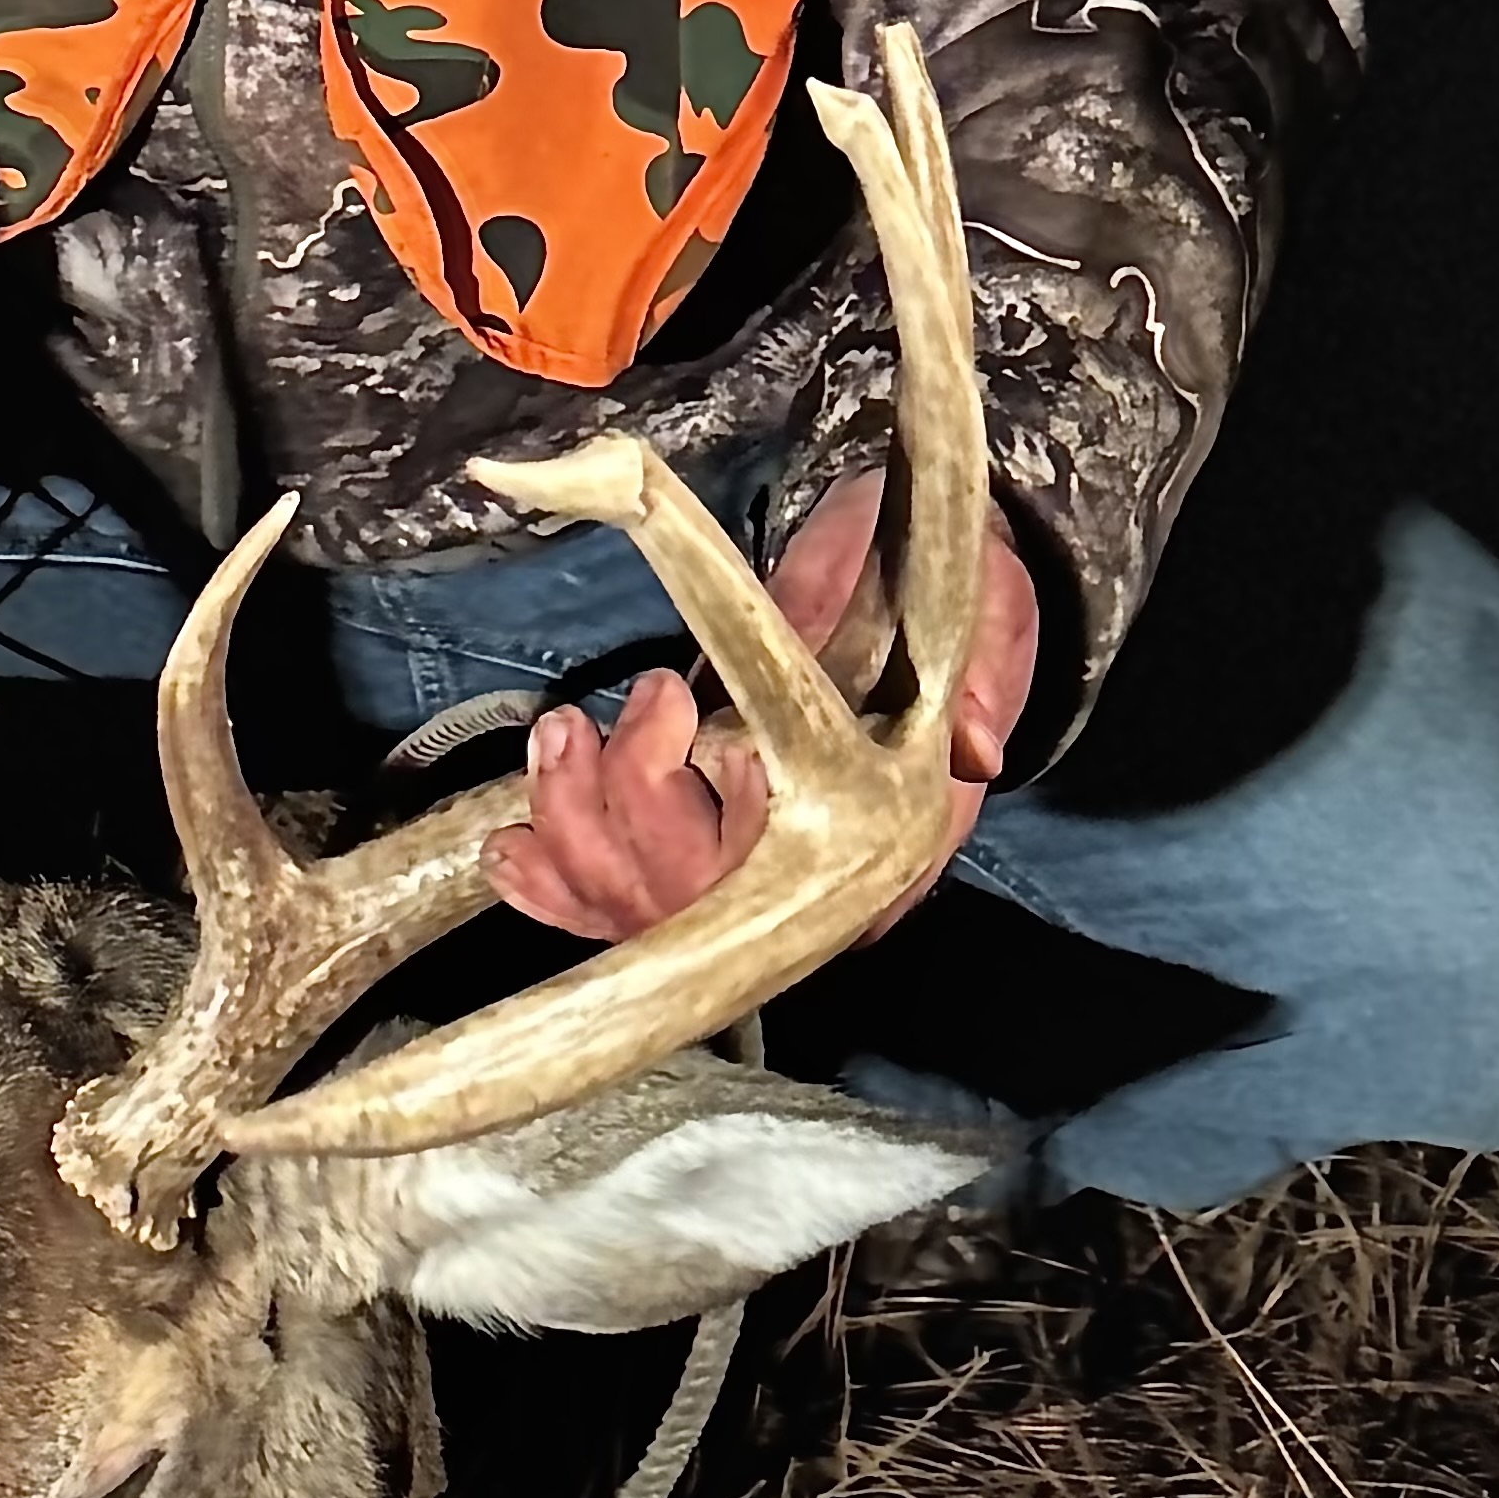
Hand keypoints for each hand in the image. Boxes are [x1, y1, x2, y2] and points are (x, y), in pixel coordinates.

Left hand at [486, 468, 1038, 946]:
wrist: (919, 591)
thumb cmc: (946, 605)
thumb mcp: (987, 616)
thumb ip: (977, 676)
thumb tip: (975, 750)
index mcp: (894, 835)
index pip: (810, 886)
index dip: (741, 834)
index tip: (727, 745)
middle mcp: (813, 880)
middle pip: (697, 903)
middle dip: (632, 810)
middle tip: (635, 699)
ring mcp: (739, 876)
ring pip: (634, 906)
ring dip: (574, 823)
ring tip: (564, 729)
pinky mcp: (678, 857)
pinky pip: (601, 903)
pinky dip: (547, 881)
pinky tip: (511, 841)